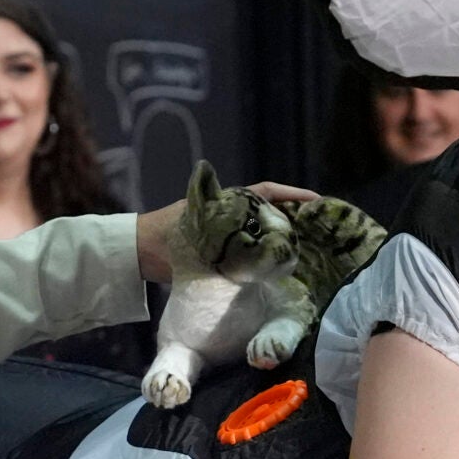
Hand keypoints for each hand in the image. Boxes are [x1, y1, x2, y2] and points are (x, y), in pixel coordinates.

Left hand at [134, 182, 320, 281]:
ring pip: (261, 228)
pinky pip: (249, 244)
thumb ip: (223, 242)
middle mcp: (228, 212)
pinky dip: (264, 250)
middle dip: (295, 217)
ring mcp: (223, 228)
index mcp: (226, 202)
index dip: (293, 195)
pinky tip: (278, 265)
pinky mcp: (217, 246)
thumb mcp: (197, 239)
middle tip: (323, 231)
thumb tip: (253, 252)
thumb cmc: (163, 242)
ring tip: (309, 249)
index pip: (267, 192)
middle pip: (270, 210)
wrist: (135, 253)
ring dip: (282, 235)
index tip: (318, 202)